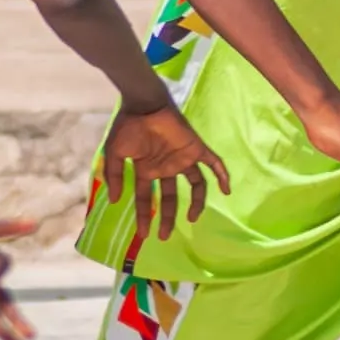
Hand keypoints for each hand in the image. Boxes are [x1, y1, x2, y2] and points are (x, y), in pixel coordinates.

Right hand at [101, 103, 230, 241]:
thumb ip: (113, 176)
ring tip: (192, 218)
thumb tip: (115, 201)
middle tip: (165, 235)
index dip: (144, 216)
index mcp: (147, 170)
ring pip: (196, 185)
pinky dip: (222, 176)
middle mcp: (166, 168)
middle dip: (168, 216)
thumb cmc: (128, 127)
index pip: (145, 198)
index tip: (143, 234)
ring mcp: (182, 159)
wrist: (144, 105)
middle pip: (170, 197)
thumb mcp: (113, 153)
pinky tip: (227, 190)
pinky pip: (213, 164)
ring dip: (196, 203)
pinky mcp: (195, 149)